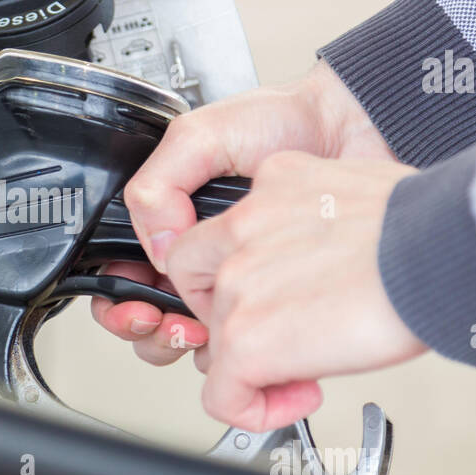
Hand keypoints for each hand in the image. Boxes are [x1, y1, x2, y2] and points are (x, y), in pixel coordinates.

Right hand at [92, 60, 393, 365]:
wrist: (355, 129)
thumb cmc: (285, 121)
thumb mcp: (201, 136)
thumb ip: (159, 185)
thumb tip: (155, 249)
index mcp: (171, 221)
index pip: (122, 276)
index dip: (120, 301)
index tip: (138, 308)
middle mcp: (202, 256)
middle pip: (151, 319)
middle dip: (151, 331)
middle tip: (170, 326)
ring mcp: (241, 282)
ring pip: (195, 340)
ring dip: (188, 348)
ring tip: (204, 336)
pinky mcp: (281, 300)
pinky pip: (253, 342)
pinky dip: (244, 353)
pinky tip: (250, 339)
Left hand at [167, 151, 425, 430]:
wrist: (445, 252)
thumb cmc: (430, 228)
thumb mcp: (360, 192)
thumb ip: (320, 222)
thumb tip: (329, 265)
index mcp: (275, 182)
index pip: (226, 232)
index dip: (246, 274)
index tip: (285, 297)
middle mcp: (245, 226)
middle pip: (201, 283)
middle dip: (235, 316)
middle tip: (283, 336)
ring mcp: (238, 282)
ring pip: (213, 339)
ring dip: (253, 364)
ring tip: (304, 372)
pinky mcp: (246, 337)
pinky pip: (222, 394)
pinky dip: (253, 410)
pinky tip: (296, 398)